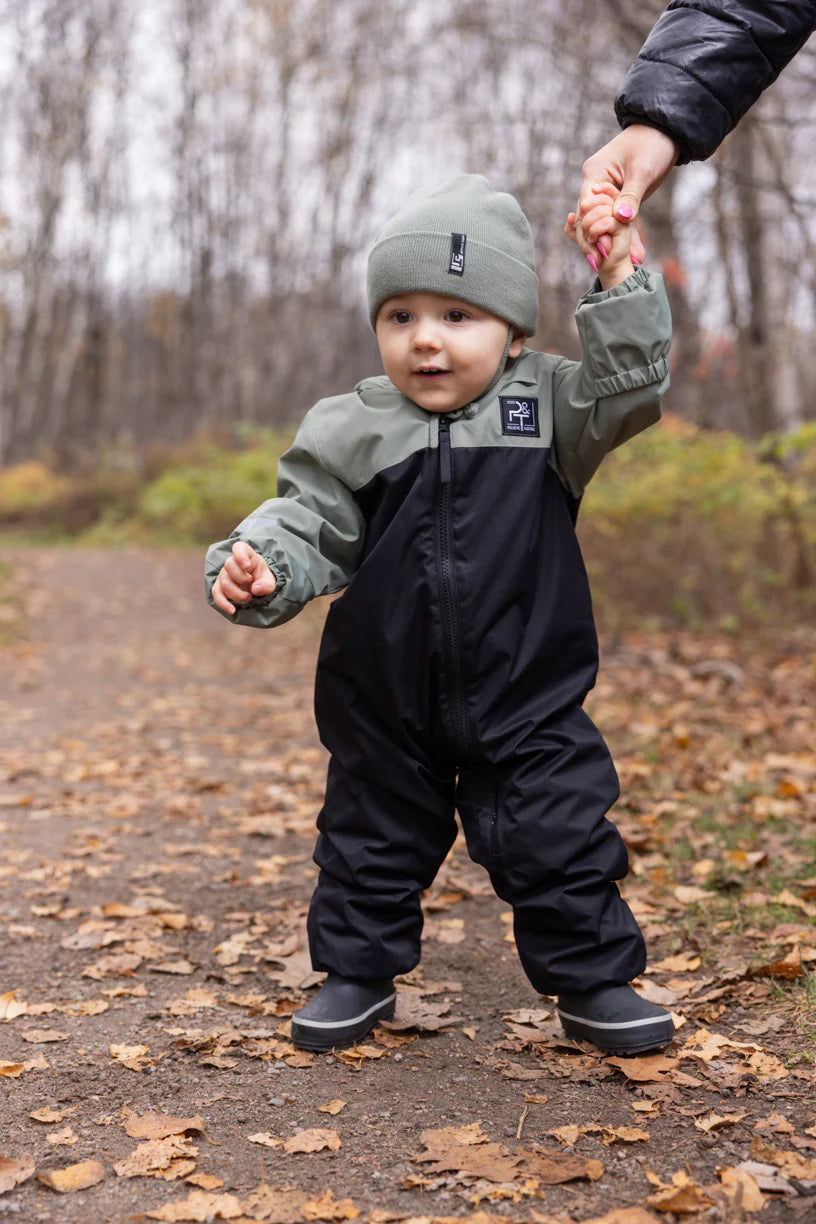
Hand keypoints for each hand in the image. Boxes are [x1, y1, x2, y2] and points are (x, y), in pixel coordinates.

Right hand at [211, 541, 275, 613]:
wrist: (256, 585)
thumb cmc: (262, 578)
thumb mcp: (270, 581)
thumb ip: (266, 584)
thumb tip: (255, 589)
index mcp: (246, 554)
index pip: (239, 547)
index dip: (240, 555)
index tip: (246, 566)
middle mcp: (232, 562)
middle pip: (229, 565)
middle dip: (241, 578)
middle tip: (251, 583)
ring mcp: (224, 574)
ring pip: (224, 582)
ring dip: (236, 593)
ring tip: (249, 598)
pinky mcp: (220, 586)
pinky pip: (216, 593)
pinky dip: (223, 603)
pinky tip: (232, 610)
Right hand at [579, 125, 678, 259]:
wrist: (666, 130)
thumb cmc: (652, 142)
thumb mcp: (642, 170)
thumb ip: (630, 196)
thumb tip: (621, 219)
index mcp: (594, 175)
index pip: (585, 208)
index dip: (591, 230)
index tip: (601, 251)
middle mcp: (596, 186)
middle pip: (591, 220)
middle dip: (600, 243)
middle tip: (607, 264)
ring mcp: (608, 194)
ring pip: (606, 224)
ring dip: (616, 244)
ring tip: (631, 263)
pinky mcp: (620, 199)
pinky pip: (620, 222)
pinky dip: (627, 237)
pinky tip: (637, 255)